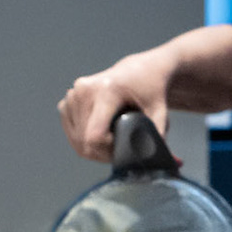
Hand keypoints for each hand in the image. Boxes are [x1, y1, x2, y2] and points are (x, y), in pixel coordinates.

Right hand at [57, 49, 173, 162]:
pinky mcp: (67, 100)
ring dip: (91, 147)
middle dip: (101, 153)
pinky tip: (100, 132)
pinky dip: (82, 138)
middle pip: (83, 141)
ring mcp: (73, 94)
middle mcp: (84, 90)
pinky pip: (70, 131)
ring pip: (75, 139)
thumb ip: (158, 135)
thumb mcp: (160, 111)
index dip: (107, 152)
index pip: (94, 136)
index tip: (123, 150)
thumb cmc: (151, 90)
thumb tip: (164, 161)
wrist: (139, 70)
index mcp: (106, 91)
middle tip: (120, 150)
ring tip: (112, 140)